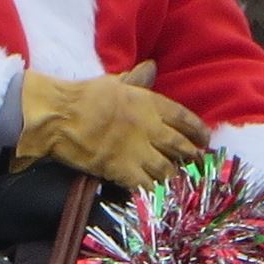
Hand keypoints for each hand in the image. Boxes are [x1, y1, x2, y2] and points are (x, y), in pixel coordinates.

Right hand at [15, 62, 210, 187]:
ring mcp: (137, 150)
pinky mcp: (122, 170)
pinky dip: (155, 193)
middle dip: (191, 158)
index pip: (185, 118)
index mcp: (149, 103)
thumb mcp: (115, 82)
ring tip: (180, 183)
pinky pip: (146, 186)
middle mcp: (150, 127)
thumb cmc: (84, 96)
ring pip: (168, 170)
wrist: (59, 116)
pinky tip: (159, 197)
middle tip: (196, 165)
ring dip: (175, 178)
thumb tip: (151, 66)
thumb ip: (137, 79)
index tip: (204, 140)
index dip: (198, 131)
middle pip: (182, 147)